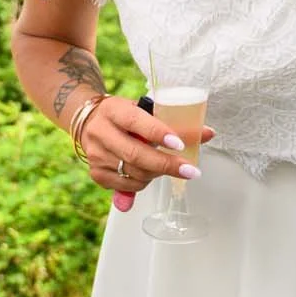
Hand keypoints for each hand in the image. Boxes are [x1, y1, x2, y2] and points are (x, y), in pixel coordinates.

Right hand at [77, 95, 209, 211]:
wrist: (88, 121)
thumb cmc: (123, 115)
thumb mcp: (143, 110)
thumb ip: (172, 122)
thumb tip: (207, 134)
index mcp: (113, 110)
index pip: (136, 121)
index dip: (158, 133)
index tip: (179, 144)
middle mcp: (100, 132)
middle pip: (135, 154)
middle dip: (167, 164)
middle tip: (190, 170)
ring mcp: (96, 155)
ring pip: (133, 173)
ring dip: (157, 173)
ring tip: (168, 166)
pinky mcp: (96, 174)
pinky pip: (127, 186)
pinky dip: (144, 182)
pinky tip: (149, 172)